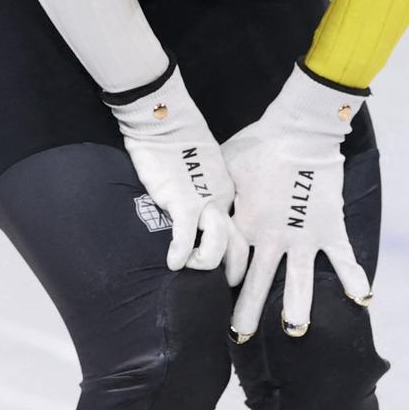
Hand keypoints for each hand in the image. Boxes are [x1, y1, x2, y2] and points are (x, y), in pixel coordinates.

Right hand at [108, 64, 247, 274]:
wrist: (165, 119)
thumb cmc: (179, 143)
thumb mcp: (202, 171)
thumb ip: (205, 192)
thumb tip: (198, 214)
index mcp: (230, 193)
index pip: (243, 232)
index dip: (239, 256)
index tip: (230, 273)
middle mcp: (224, 200)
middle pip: (241, 246)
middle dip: (233, 273)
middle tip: (222, 290)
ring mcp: (205, 201)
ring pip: (218, 246)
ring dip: (205, 265)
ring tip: (190, 270)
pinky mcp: (182, 200)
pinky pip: (185, 237)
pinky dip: (181, 254)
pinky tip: (173, 264)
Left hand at [224, 63, 372, 339]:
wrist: (297, 130)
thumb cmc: (257, 145)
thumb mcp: (226, 170)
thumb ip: (219, 194)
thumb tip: (200, 205)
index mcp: (245, 224)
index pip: (230, 264)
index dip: (222, 286)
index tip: (214, 306)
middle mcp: (272, 237)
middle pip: (257, 283)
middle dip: (247, 313)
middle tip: (238, 340)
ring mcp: (302, 235)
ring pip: (299, 280)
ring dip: (296, 307)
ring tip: (295, 331)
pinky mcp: (329, 226)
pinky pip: (343, 257)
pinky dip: (355, 277)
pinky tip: (363, 301)